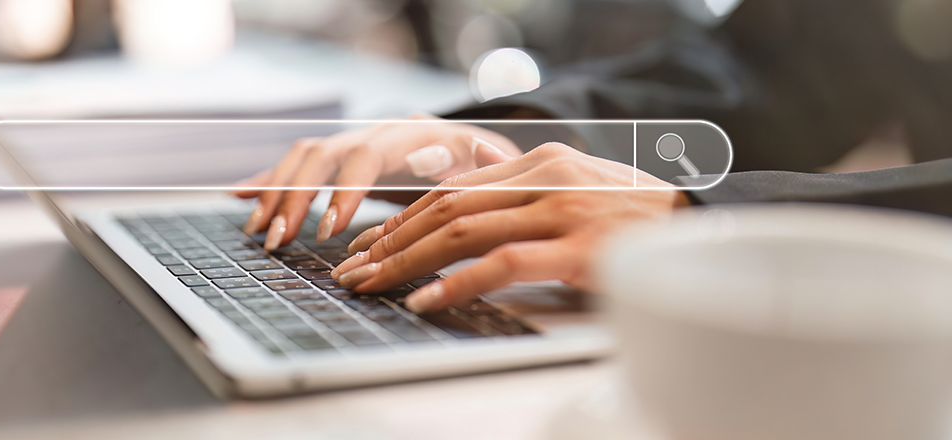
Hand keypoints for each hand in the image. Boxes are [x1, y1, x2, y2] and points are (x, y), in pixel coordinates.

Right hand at [233, 115, 521, 250]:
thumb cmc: (477, 164)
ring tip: (257, 230)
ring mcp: (349, 144)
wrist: (466, 144)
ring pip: (301, 160)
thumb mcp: (485, 163)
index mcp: (405, 135)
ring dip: (275, 193)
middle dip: (294, 198)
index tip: (327, 230)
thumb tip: (471, 154)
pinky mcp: (336, 159)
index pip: (365, 158)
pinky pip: (293, 165)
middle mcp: (370, 133)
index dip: (343, 192)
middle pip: (321, 157)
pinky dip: (266, 180)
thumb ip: (477, 161)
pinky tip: (239, 196)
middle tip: (279, 239)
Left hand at [329, 142, 689, 312]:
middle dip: (390, 243)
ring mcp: (563, 210)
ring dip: (408, 262)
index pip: (451, 189)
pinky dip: (457, 281)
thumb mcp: (576, 187)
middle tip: (353, 272)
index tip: (368, 247)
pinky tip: (427, 299)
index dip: (401, 219)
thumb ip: (520, 187)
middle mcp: (546, 177)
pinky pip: (503, 263)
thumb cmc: (637, 218)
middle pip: (446, 209)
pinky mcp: (579, 249)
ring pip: (463, 232)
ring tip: (373, 287)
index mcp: (539, 161)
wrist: (706, 227)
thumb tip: (466, 181)